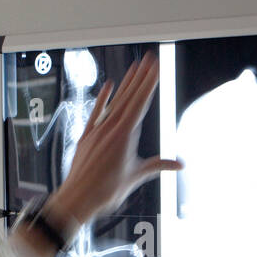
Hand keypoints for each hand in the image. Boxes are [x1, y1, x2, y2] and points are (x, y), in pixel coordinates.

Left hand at [48, 52, 183, 229]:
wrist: (77, 198)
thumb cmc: (105, 191)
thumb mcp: (135, 177)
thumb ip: (157, 166)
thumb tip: (179, 164)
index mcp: (123, 135)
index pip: (140, 103)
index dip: (149, 84)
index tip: (156, 68)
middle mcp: (110, 128)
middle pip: (128, 97)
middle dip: (140, 77)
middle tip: (149, 59)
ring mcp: (97, 130)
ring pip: (114, 102)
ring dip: (125, 84)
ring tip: (134, 66)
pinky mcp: (87, 136)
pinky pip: (96, 112)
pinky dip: (103, 99)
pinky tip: (108, 85)